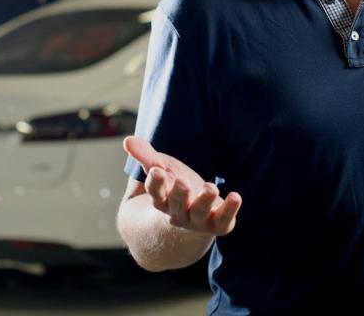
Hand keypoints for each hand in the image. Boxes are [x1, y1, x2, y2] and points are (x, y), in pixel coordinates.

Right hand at [123, 136, 241, 235]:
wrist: (194, 217)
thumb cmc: (176, 186)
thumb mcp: (162, 168)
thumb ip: (146, 156)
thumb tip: (127, 140)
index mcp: (162, 199)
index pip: (156, 193)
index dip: (155, 183)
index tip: (157, 171)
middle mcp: (178, 213)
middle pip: (176, 205)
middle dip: (179, 194)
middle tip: (182, 182)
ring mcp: (198, 220)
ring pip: (199, 213)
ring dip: (204, 200)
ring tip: (211, 186)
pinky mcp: (217, 224)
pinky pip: (223, 220)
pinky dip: (230, 210)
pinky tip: (236, 196)